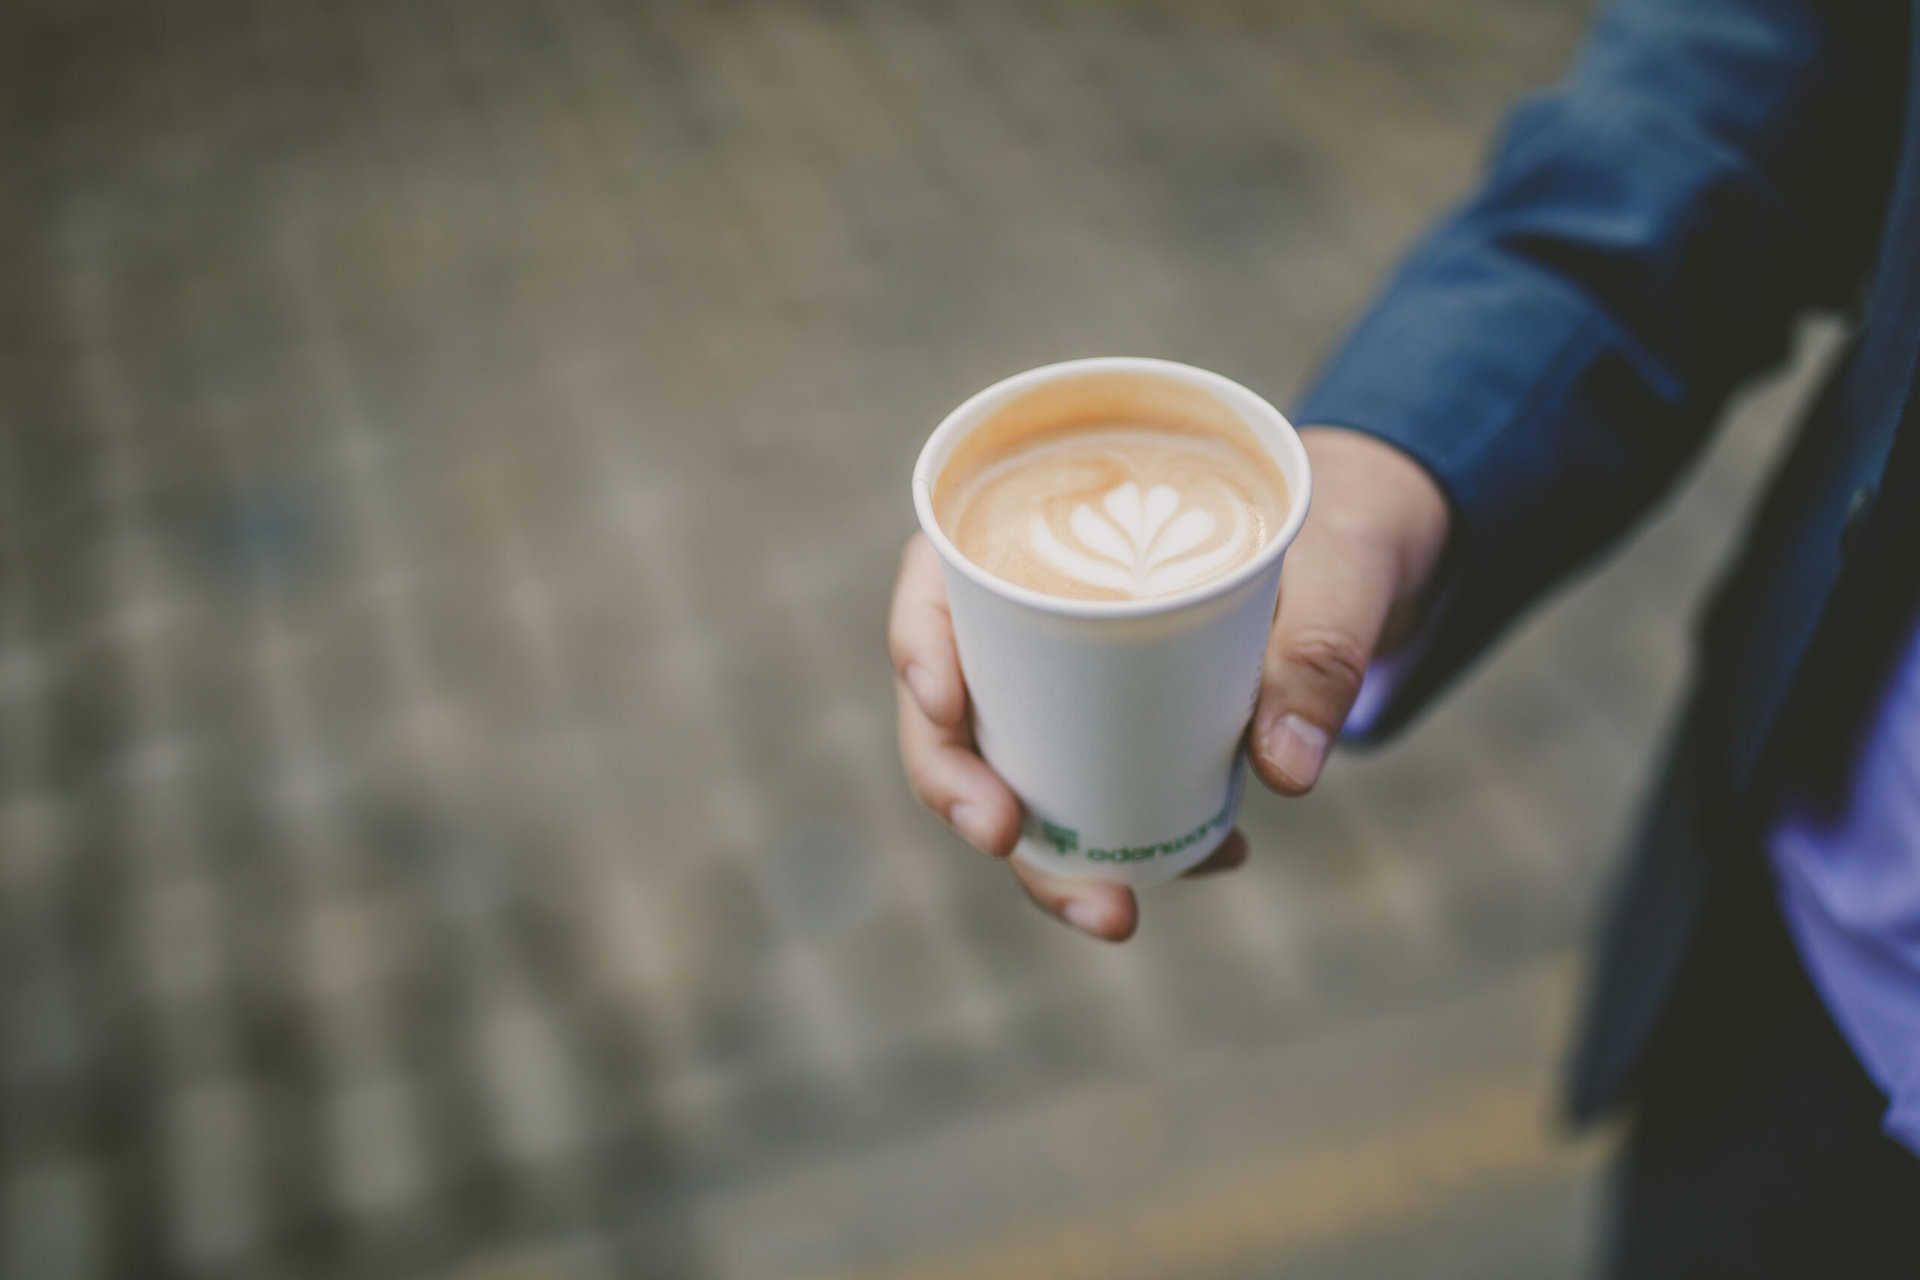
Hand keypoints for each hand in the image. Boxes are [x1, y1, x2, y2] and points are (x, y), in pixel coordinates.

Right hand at [888, 427, 1449, 939]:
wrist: (1366, 561)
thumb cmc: (1335, 526)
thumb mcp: (1341, 569)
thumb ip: (1319, 650)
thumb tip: (1285, 772)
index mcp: (1040, 536)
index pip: (936, 583)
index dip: (917, 644)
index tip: (945, 701)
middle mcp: (1032, 623)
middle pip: (950, 709)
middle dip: (961, 788)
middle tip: (1003, 835)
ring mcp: (1066, 695)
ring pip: (1011, 779)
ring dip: (1042, 860)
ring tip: (1112, 915)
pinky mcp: (1114, 748)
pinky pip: (1096, 811)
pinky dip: (1138, 852)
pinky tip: (1214, 859)